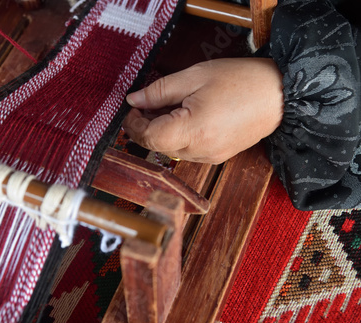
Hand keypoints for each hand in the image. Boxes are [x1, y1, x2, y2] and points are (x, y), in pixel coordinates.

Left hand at [123, 58, 283, 163]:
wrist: (279, 95)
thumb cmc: (241, 81)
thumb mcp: (194, 76)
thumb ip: (159, 91)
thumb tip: (134, 100)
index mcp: (193, 130)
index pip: (149, 138)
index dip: (134, 124)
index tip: (132, 109)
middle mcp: (201, 150)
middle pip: (158, 146)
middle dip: (146, 126)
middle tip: (148, 103)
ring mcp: (210, 157)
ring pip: (171, 150)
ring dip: (162, 132)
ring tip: (170, 107)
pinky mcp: (217, 156)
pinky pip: (187, 151)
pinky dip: (178, 137)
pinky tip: (185, 117)